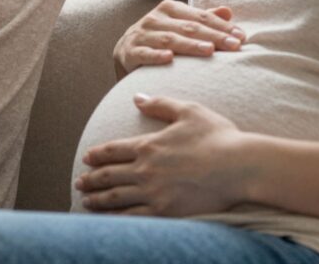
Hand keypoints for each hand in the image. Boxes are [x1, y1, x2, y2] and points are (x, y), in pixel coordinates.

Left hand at [75, 94, 247, 216]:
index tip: (87, 158)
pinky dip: (116, 219)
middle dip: (91, 179)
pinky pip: (132, 218)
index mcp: (149, 144)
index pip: (113, 150)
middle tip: (79, 182)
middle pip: (109, 175)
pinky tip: (108, 220)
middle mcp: (145, 169)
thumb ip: (160, 104)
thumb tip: (136, 97)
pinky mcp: (165, 212)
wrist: (239, 166)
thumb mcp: (188, 110)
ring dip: (98, 200)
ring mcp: (153, 192)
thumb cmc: (217, 136)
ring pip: (116, 198)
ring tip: (86, 201)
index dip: (97, 155)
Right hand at [113, 0, 245, 75]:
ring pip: (170, 39)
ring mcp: (141, 34)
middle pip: (189, 27)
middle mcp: (155, 18)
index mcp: (169, 9)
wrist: (125, 53)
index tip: (241, 37)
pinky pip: (144, 54)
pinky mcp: (129, 52)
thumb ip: (202, 19)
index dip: (222, 26)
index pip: (200, 17)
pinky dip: (156, 55)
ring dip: (190, 45)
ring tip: (209, 50)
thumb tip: (228, 11)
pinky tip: (170, 58)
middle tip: (235, 46)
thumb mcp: (180, 26)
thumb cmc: (160, 39)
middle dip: (214, 36)